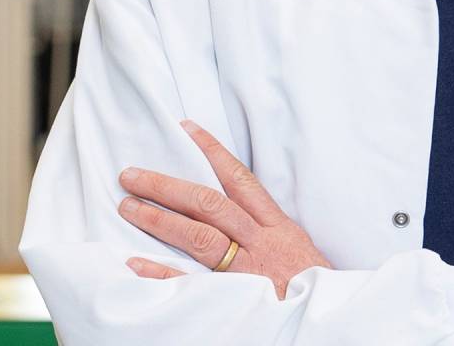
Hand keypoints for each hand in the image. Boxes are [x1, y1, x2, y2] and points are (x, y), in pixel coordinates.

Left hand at [117, 120, 332, 297]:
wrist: (325, 323)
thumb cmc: (314, 288)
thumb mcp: (299, 250)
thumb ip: (270, 230)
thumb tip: (239, 209)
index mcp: (278, 228)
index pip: (241, 181)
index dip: (212, 153)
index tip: (186, 130)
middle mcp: (261, 243)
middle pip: (210, 204)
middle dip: (168, 186)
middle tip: (132, 174)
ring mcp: (247, 272)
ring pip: (200, 237)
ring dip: (159, 220)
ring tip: (128, 206)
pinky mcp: (235, 302)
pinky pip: (192, 285)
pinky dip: (162, 273)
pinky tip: (136, 262)